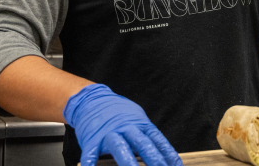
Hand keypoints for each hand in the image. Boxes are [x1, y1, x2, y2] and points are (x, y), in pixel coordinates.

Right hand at [63, 84, 182, 165]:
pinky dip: (91, 162)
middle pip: (142, 144)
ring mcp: (109, 133)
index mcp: (139, 124)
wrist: (91, 100)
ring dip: (128, 162)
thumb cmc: (117, 113)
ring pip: (120, 148)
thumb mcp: (137, 119)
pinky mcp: (92, 140)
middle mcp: (126, 128)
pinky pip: (91, 153)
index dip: (167, 153)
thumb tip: (165, 154)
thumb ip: (148, 135)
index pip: (157, 139)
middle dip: (153, 159)